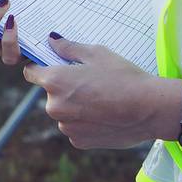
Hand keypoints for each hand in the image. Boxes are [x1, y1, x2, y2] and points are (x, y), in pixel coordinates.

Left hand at [22, 35, 173, 149]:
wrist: (150, 109)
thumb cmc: (124, 77)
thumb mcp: (97, 54)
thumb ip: (69, 47)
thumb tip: (52, 40)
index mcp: (55, 81)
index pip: (31, 73)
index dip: (40, 67)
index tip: (52, 66)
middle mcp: (54, 106)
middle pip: (51, 94)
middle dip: (64, 88)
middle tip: (90, 82)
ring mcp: (66, 126)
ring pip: (64, 112)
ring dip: (75, 107)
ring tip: (102, 99)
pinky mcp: (79, 141)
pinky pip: (75, 128)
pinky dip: (85, 122)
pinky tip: (105, 115)